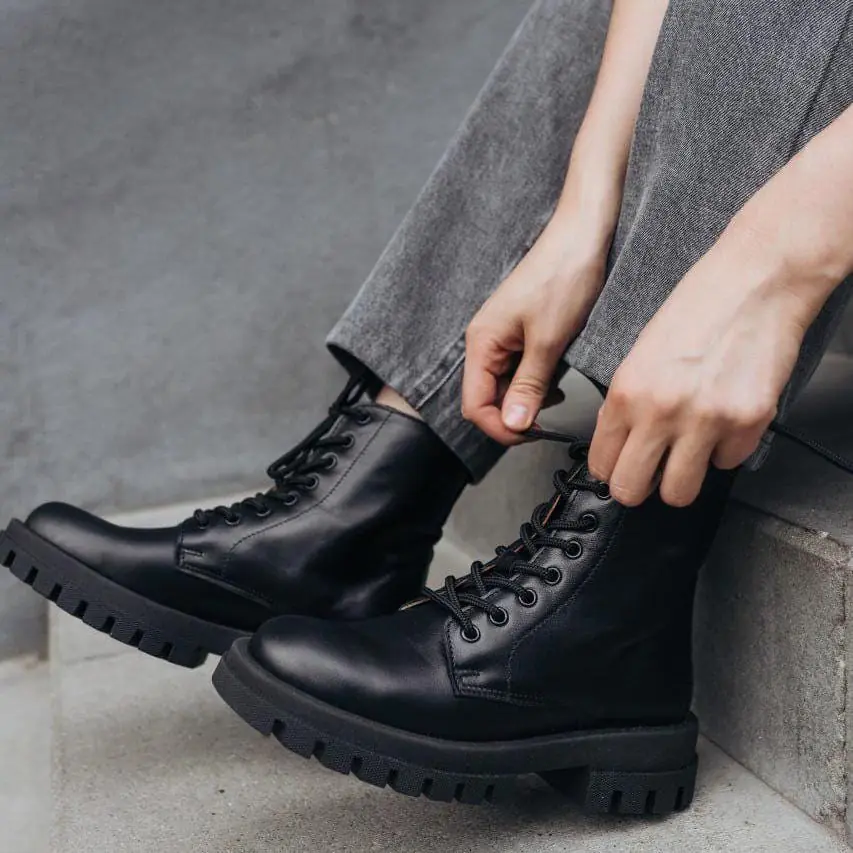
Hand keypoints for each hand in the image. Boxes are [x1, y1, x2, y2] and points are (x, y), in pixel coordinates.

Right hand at [462, 214, 607, 444]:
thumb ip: (528, 387)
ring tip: (557, 394)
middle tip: (548, 421)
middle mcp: (485, 342)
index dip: (501, 428)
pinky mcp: (519, 332)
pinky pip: (519, 369)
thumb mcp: (549, 341)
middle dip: (516, 415)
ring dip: (528, 399)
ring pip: (504, 386)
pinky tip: (557, 377)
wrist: (582, 235)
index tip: (532, 434)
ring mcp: (501, 337)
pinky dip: (537, 381)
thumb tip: (513, 424)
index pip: (475, 405)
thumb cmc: (564, 276)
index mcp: (482, 343)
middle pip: (487, 398)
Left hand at [588, 245, 810, 506]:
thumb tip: (615, 447)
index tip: (618, 468)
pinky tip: (722, 419)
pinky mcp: (749, 423)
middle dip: (638, 486)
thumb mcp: (639, 355)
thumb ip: (625, 405)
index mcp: (627, 392)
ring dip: (681, 477)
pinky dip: (724, 450)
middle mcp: (662, 411)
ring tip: (687, 450)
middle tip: (649, 473)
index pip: (601, 464)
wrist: (755, 280)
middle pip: (632, 490)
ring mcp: (707, 421)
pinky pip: (727, 463)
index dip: (609, 471)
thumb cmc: (697, 307)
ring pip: (679, 493)